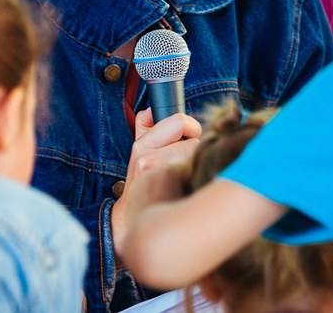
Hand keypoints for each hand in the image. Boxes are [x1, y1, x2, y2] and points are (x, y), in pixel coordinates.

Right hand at [111, 111, 201, 254]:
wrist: (134, 222)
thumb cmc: (142, 186)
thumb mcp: (138, 154)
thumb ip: (145, 128)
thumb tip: (150, 111)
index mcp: (141, 145)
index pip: (181, 122)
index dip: (190, 128)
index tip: (188, 136)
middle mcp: (146, 157)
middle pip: (195, 141)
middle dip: (194, 150)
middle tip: (182, 165)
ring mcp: (158, 173)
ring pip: (198, 157)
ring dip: (196, 166)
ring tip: (182, 179)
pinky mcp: (170, 188)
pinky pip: (198, 173)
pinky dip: (198, 178)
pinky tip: (186, 189)